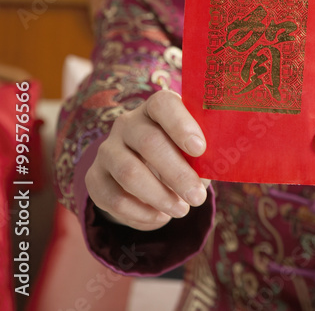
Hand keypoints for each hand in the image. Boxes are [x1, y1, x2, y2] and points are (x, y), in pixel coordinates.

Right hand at [85, 90, 209, 230]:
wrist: (146, 169)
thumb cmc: (182, 153)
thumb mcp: (195, 149)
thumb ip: (203, 154)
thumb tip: (212, 170)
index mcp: (156, 108)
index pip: (163, 104)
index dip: (181, 125)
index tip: (201, 149)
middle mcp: (127, 124)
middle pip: (149, 143)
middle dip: (177, 173)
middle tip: (198, 197)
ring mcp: (107, 149)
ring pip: (129, 173)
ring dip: (159, 196)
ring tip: (182, 210)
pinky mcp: (94, 178)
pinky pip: (113, 198)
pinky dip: (140, 213)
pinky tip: (160, 218)